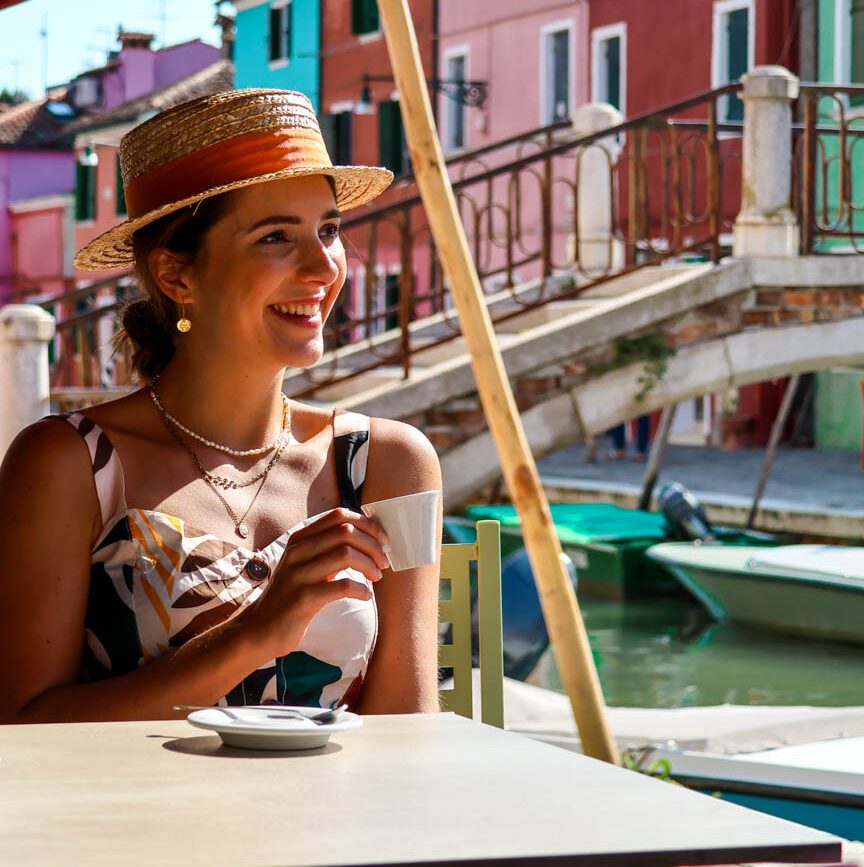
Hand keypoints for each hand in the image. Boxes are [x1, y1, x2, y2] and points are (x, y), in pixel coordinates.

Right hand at [244, 508, 388, 657]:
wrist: (261, 629)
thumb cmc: (291, 595)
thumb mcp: (305, 565)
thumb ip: (328, 549)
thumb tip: (367, 539)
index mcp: (300, 539)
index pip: (338, 515)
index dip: (366, 524)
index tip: (382, 540)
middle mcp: (298, 552)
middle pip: (346, 531)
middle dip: (372, 545)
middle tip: (383, 562)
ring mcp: (299, 574)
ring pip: (345, 554)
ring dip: (369, 565)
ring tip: (376, 577)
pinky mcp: (303, 599)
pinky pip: (342, 586)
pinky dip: (361, 589)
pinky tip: (365, 596)